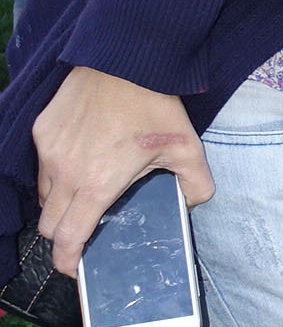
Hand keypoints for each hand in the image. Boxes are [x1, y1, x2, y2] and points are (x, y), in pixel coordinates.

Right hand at [32, 66, 214, 276]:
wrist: (124, 58)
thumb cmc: (154, 103)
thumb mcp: (188, 148)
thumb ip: (196, 185)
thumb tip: (192, 203)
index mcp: (96, 184)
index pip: (67, 238)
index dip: (67, 261)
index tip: (74, 269)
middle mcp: (64, 171)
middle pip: (48, 223)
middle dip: (62, 236)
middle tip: (82, 235)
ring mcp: (49, 149)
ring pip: (44, 194)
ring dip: (60, 204)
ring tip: (87, 194)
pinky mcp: (42, 129)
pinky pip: (42, 163)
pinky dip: (56, 172)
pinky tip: (82, 161)